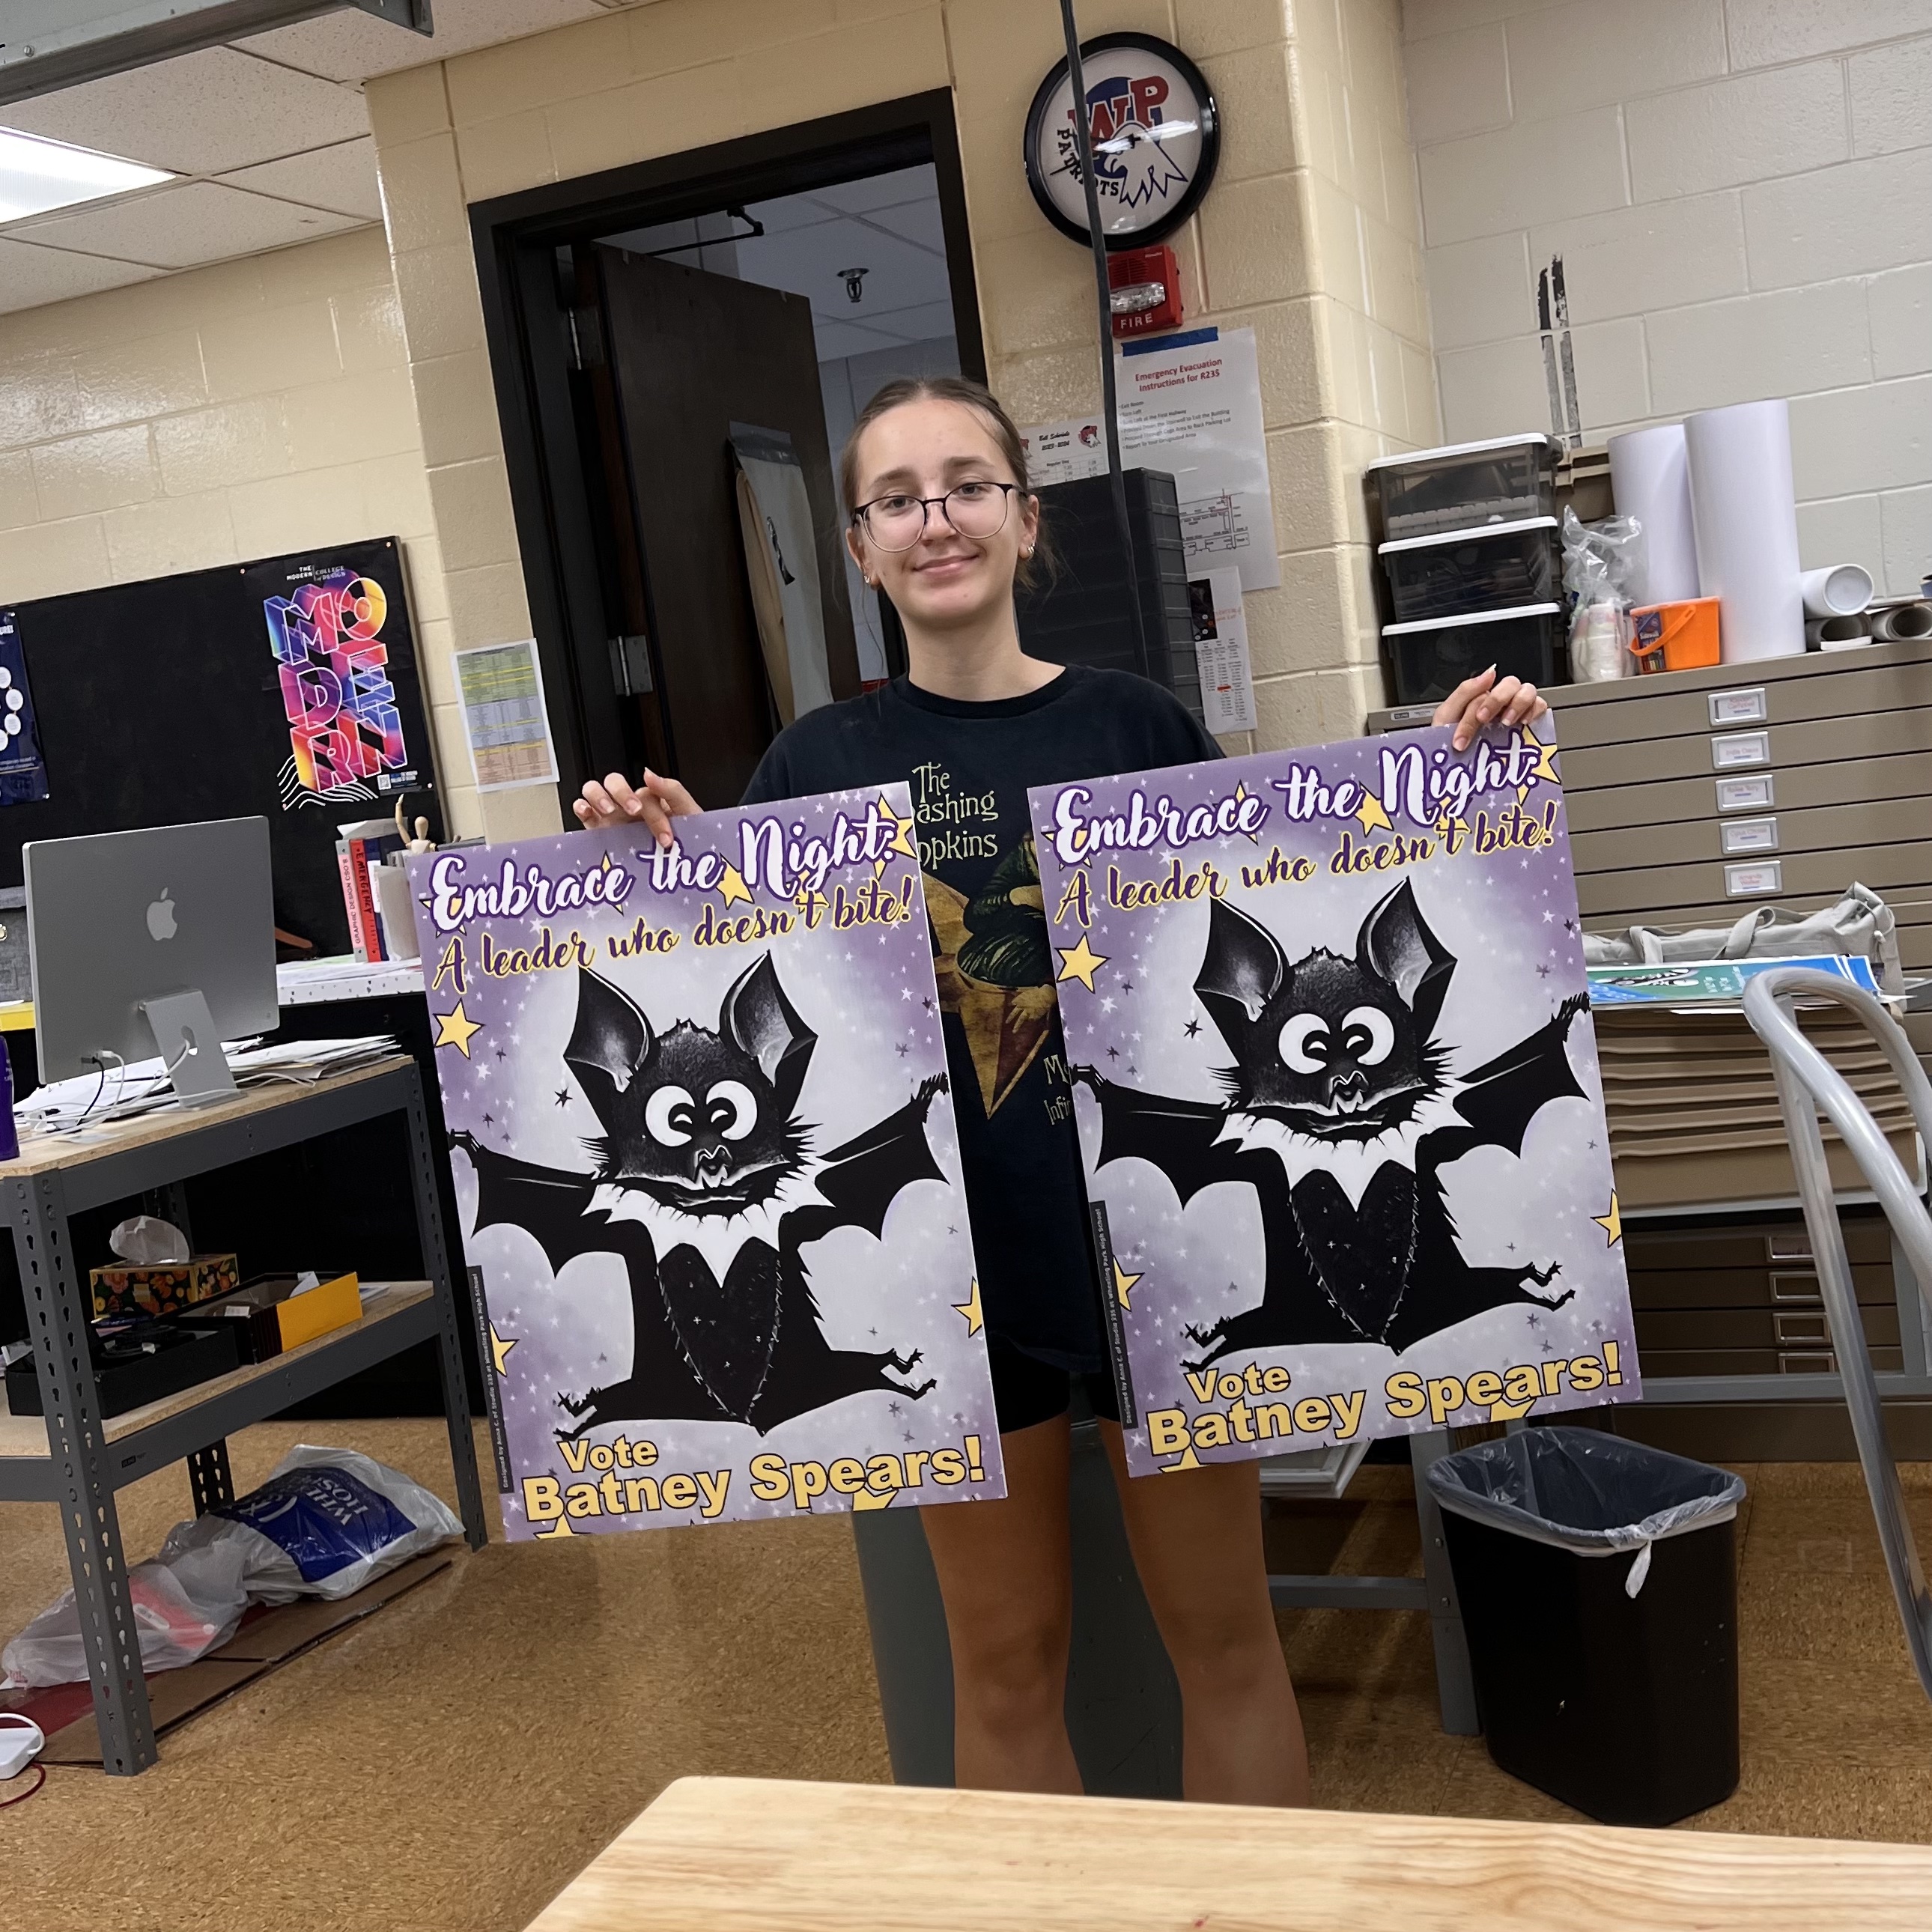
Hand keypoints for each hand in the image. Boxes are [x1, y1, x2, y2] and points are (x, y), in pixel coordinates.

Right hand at [573, 768, 701, 848]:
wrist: (680, 870)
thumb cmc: (685, 841)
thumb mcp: (688, 814)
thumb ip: (672, 790)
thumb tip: (649, 774)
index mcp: (651, 799)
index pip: (645, 793)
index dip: (655, 814)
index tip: (666, 837)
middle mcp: (628, 805)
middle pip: (614, 782)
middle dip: (622, 793)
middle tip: (634, 811)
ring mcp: (611, 816)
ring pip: (594, 791)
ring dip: (598, 796)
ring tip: (610, 810)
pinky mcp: (597, 829)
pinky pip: (582, 810)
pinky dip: (581, 807)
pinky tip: (588, 812)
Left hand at [1434, 665, 1548, 751]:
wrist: (1455, 768)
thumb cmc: (1449, 742)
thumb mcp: (1448, 715)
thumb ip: (1466, 691)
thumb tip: (1490, 672)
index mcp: (1480, 697)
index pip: (1485, 690)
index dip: (1477, 706)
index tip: (1472, 725)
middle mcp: (1500, 702)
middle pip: (1511, 683)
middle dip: (1498, 699)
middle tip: (1485, 720)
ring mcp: (1515, 711)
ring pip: (1528, 691)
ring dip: (1519, 704)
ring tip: (1506, 722)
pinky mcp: (1529, 722)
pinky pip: (1540, 706)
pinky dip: (1534, 711)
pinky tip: (1523, 723)